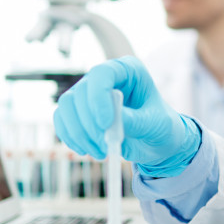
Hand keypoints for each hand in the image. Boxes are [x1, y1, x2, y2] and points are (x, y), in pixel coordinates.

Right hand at [53, 56, 200, 176]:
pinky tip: (88, 150)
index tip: (106, 125)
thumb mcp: (155, 125)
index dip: (98, 97)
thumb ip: (135, 121)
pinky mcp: (78, 110)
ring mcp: (89, 92)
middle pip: (81, 91)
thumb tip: (111, 123)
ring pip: (67, 106)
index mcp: (129, 70)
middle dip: (89, 123)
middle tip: (104, 147)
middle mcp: (106, 77)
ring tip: (100, 152)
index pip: (103, 73)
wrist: (155, 140)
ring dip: (79, 133)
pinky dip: (71, 138)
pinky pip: (62, 120)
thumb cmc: (160, 126)